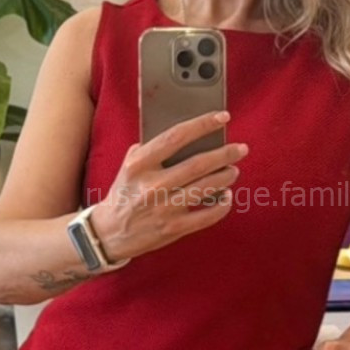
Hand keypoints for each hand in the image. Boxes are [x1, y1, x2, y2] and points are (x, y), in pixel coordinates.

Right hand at [90, 111, 247, 259]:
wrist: (108, 232)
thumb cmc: (124, 193)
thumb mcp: (129, 165)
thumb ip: (153, 149)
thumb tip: (190, 134)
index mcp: (139, 165)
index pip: (176, 137)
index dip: (203, 125)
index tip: (222, 117)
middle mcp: (151, 186)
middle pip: (198, 164)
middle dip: (225, 154)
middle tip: (240, 149)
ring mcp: (163, 209)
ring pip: (206, 188)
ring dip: (226, 177)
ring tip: (234, 170)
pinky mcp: (173, 229)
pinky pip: (206, 216)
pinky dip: (222, 205)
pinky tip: (227, 196)